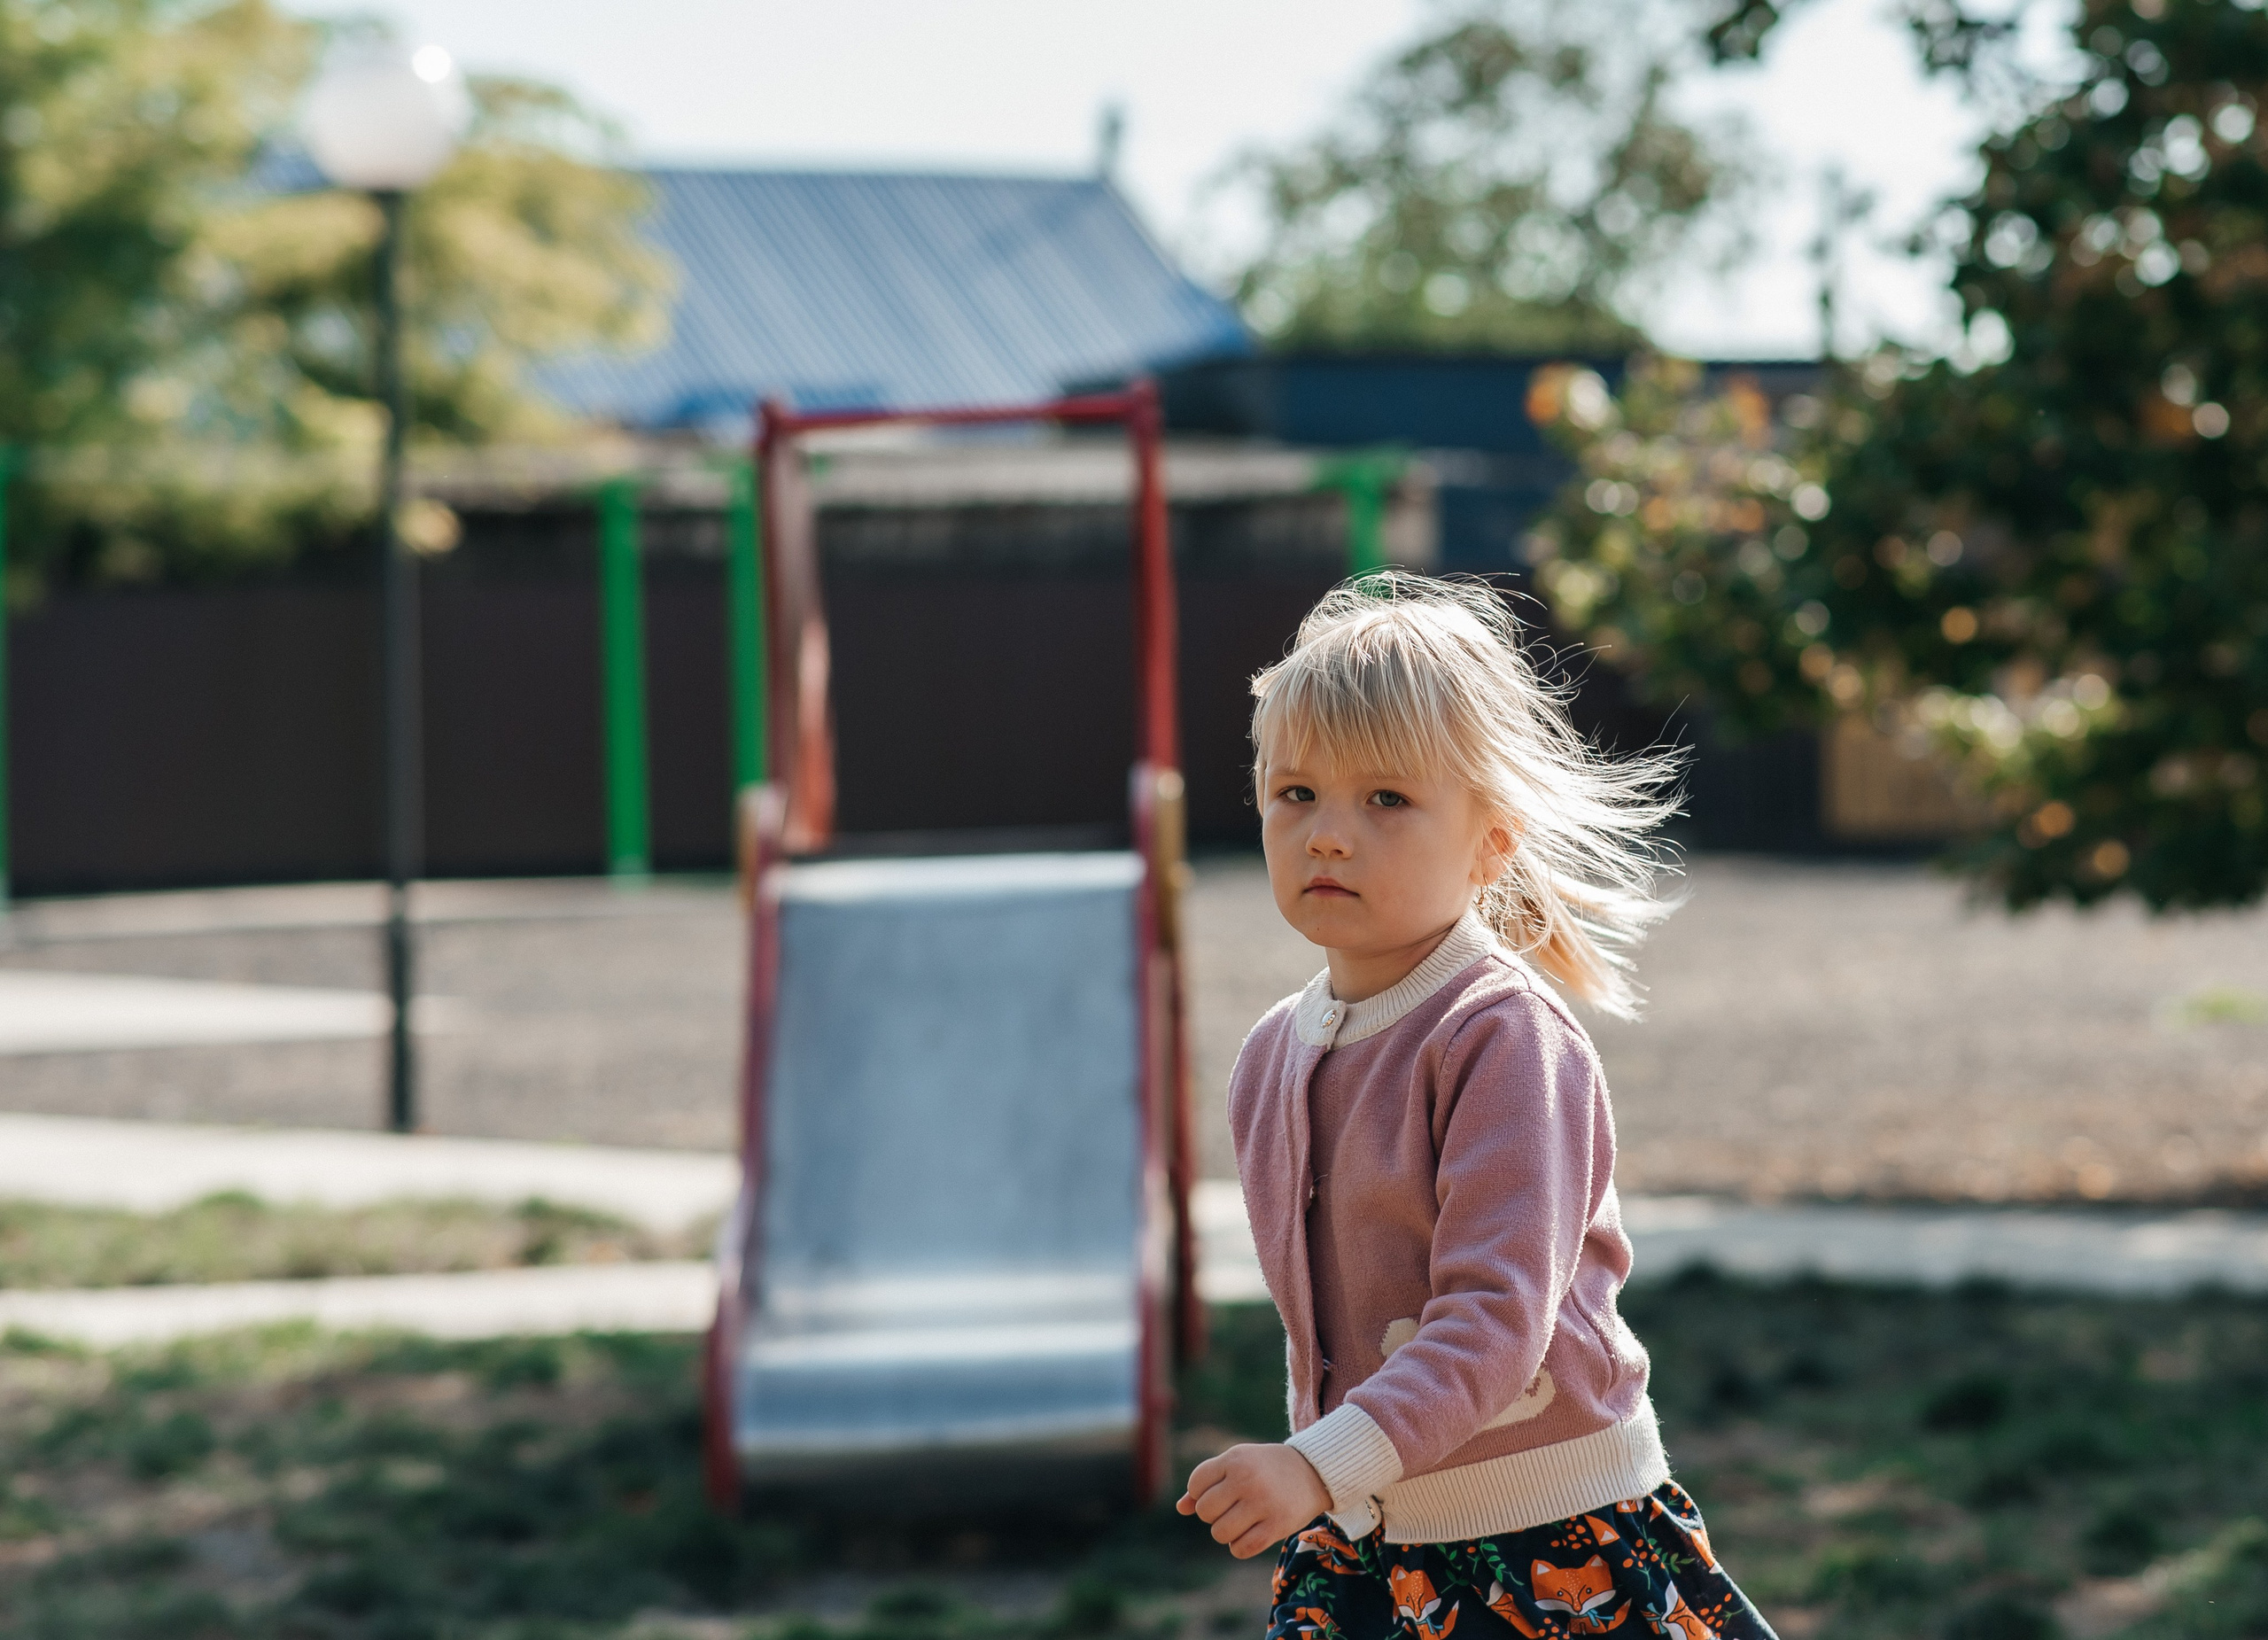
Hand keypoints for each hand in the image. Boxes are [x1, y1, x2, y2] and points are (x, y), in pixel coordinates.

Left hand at [1175, 1442, 1330, 1558]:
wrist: (1315, 1471)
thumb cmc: (1267, 1468)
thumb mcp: (1237, 1463)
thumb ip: (1207, 1482)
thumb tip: (1181, 1508)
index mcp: (1235, 1459)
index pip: (1196, 1484)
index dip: (1201, 1493)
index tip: (1219, 1491)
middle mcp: (1247, 1479)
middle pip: (1205, 1511)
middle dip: (1214, 1514)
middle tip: (1233, 1507)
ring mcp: (1262, 1503)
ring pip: (1220, 1533)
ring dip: (1226, 1532)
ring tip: (1241, 1522)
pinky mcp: (1277, 1525)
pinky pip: (1241, 1549)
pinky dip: (1240, 1547)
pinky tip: (1251, 1535)